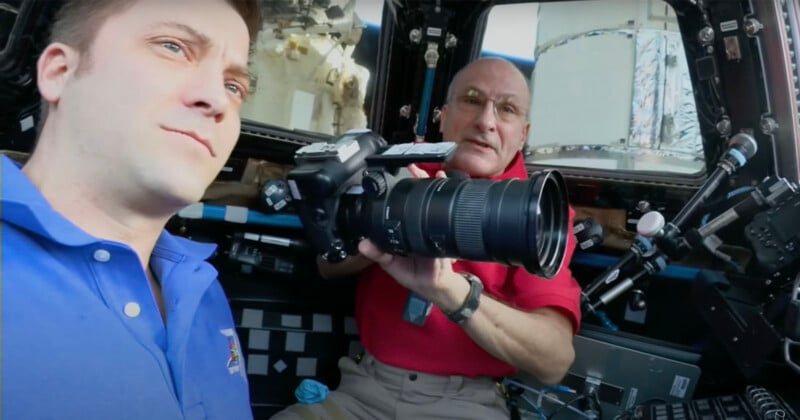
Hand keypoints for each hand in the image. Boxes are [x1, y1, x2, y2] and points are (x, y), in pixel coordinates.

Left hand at [357, 164, 465, 305]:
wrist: (438, 286)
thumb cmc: (413, 274)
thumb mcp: (391, 265)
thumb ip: (378, 254)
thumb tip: (362, 244)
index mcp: (402, 228)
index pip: (398, 204)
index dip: (396, 190)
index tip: (394, 176)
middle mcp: (417, 223)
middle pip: (417, 196)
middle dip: (416, 179)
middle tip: (413, 167)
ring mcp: (433, 224)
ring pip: (432, 199)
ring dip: (433, 183)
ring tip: (434, 172)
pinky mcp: (446, 229)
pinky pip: (446, 211)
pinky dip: (448, 197)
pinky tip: (447, 184)